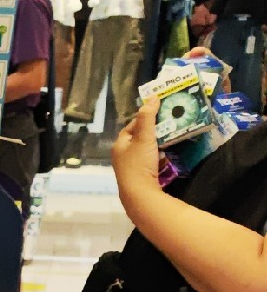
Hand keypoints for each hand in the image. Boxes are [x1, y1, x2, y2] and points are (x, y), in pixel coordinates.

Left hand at [112, 99, 162, 216]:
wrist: (139, 194)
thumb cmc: (139, 163)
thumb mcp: (144, 137)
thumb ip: (147, 117)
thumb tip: (152, 97)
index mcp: (119, 144)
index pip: (132, 125)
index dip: (145, 118)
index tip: (160, 113)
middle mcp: (122, 155)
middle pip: (139, 138)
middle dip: (153, 132)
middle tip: (169, 125)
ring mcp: (130, 167)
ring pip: (145, 150)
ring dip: (157, 145)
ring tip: (171, 138)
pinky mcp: (140, 177)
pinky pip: (150, 162)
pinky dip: (159, 157)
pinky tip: (169, 156)